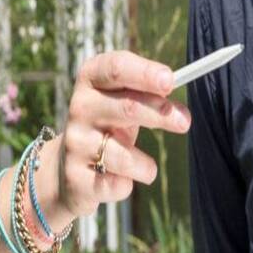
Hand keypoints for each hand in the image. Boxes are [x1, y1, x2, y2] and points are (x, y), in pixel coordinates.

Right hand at [54, 51, 189, 219]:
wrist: (68, 167)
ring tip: (146, 167)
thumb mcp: (123, 100)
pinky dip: (127, 184)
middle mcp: (79, 107)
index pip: (116, 67)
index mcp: (91, 79)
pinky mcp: (75, 177)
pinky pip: (117, 185)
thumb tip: (180, 112)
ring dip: (146, 166)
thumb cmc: (109, 124)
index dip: (145, 72)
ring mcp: (75, 142)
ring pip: (124, 155)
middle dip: (160, 114)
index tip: (170, 81)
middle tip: (184, 121)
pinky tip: (118, 179)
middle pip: (128, 107)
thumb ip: (149, 96)